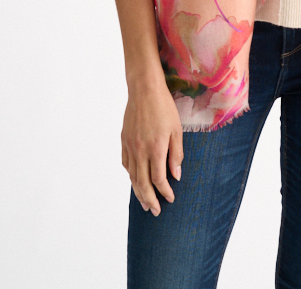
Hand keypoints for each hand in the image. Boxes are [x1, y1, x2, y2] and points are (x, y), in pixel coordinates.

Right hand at [121, 80, 183, 216]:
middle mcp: (140, 151)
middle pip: (143, 183)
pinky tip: (135, 179)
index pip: (158, 180)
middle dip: (149, 200)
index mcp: (155, 149)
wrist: (144, 90)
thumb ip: (176, 154)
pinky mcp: (124, 140)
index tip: (171, 198)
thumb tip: (176, 176)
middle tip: (155, 212)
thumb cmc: (164, 107)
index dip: (165, 192)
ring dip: (138, 192)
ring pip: (132, 176)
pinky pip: (126, 164)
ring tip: (144, 203)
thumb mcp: (176, 130)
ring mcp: (130, 146)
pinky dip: (131, 175)